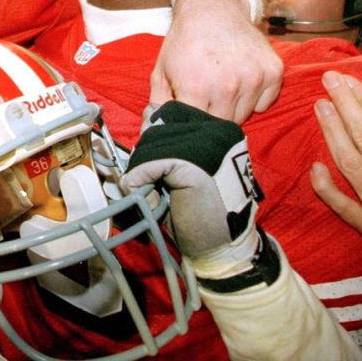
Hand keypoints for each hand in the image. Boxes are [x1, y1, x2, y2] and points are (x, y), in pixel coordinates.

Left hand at [122, 101, 258, 257]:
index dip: (153, 142)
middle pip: (154, 128)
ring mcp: (204, 142)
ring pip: (147, 146)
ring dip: (142, 176)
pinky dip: (140, 187)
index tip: (157, 170)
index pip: (166, 114)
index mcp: (214, 127)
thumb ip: (165, 143)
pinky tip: (157, 204)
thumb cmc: (200, 210)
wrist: (222, 246)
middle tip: (156, 189)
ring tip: (159, 199)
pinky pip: (144, 165)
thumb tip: (145, 115)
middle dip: (145, 159)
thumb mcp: (180, 169)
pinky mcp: (190, 162)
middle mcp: (213, 128)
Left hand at [153, 0, 282, 124]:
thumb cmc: (184, 42)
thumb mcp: (162, 72)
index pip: (198, 129)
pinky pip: (264, 103)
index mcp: (196, 87)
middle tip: (206, 99)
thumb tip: (157, 131)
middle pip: (223, 127)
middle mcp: (227, 85)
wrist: (213, 9)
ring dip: (233, 108)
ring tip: (222, 85)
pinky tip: (241, 78)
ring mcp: (253, 78)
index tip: (191, 114)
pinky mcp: (273, 72)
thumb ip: (159, 106)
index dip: (193, 124)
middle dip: (212, 118)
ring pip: (244, 116)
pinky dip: (254, 98)